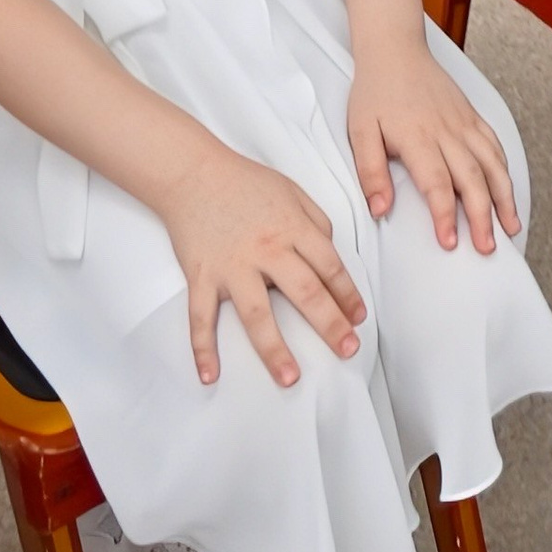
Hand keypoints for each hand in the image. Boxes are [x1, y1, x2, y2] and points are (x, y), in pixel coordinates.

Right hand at [158, 139, 365, 387]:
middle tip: (348, 349)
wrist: (193, 173)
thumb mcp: (292, 191)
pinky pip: (201, 317)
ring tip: (290, 378)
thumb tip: (331, 252)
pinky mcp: (202, 276)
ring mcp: (232, 266)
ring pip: (256, 314)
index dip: (347, 293)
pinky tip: (210, 375)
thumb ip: (316, 222)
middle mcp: (266, 249)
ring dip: (274, 349)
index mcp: (292, 227)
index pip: (329, 266)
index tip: (358, 318)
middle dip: (329, 324)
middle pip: (304, 292)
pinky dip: (202, 348)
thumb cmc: (245, 182)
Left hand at [347, 35, 519, 256]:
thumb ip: (370, 171)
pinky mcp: (472, 116)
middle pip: (472, 178)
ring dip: (503, 197)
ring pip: (491, 163)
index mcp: (417, 137)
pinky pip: (494, 144)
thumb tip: (380, 209)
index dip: (445, 215)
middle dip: (482, 216)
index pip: (436, 183)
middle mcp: (447, 131)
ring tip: (511, 227)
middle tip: (487, 248)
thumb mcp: (360, 131)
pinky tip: (508, 190)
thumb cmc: (375, 91)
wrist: (396, 50)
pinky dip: (505, 170)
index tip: (449, 242)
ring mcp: (464, 122)